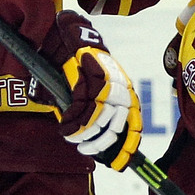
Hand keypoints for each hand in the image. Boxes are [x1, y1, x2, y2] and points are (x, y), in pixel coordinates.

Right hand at [38, 11, 141, 168]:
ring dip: (86, 135)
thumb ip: (91, 106)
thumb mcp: (87, 85)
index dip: (128, 142)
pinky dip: (73, 124)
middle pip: (116, 123)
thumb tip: (89, 132)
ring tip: (74, 139)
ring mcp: (103, 81)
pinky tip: (65, 129)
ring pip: (100, 119)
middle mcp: (117, 85)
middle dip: (102, 142)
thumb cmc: (73, 62)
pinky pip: (82, 109)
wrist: (61, 33)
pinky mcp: (86, 78)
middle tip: (87, 150)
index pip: (132, 119)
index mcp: (122, 88)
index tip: (121, 160)